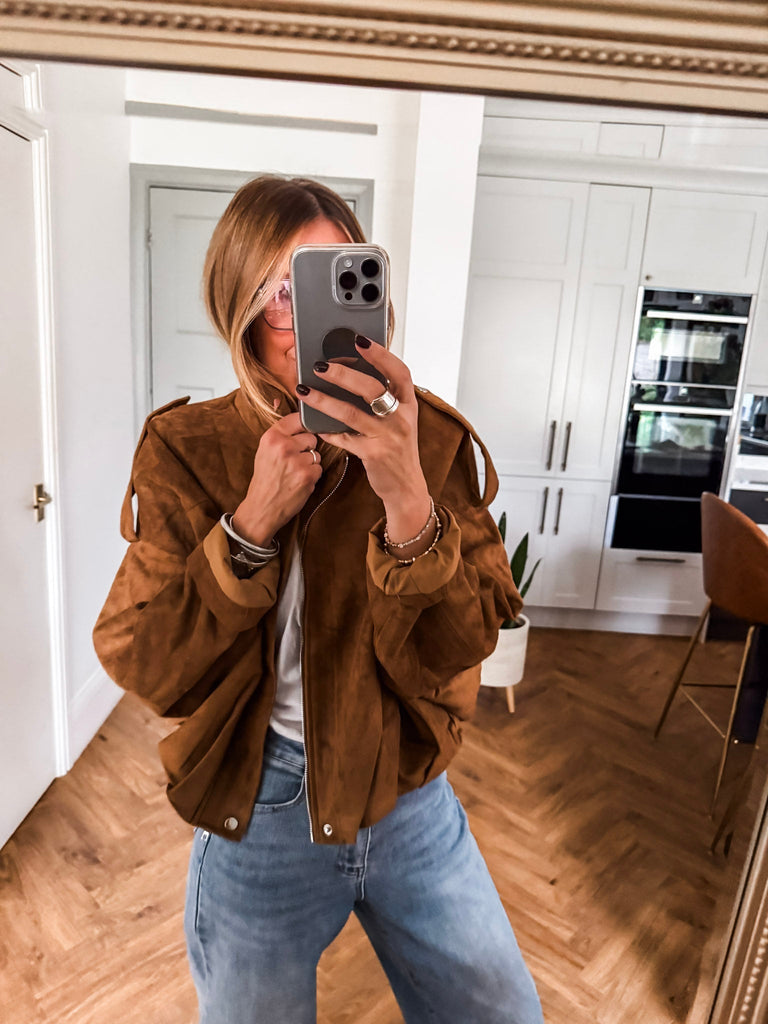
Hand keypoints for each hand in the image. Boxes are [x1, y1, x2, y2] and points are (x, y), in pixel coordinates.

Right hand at [232, 412, 321, 545]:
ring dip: (310, 464)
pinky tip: (299, 482)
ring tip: (294, 473)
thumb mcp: (265, 451)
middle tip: (292, 461)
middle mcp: (283, 446)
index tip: (302, 431)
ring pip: (316, 454)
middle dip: (306, 448)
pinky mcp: (307, 475)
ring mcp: (296, 461)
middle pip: (311, 437)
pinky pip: (319, 468)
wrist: (262, 508)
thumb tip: (303, 420)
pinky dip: (312, 476)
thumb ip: (281, 435)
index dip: (303, 426)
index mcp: (271, 437)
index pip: (297, 418)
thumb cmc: (265, 479)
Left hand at [297, 338, 430, 543]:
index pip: (399, 372)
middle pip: (372, 388)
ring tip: (304, 390)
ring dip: (324, 400)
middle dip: (343, 374)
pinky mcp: (374, 454)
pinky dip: (329, 432)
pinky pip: (345, 438)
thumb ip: (384, 400)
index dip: (381, 354)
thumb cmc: (397, 450)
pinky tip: (316, 427)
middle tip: (319, 366)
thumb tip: (352, 374)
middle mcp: (402, 418)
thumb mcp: (398, 421)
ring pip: (352, 413)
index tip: (359, 340)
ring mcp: (389, 437)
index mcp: (408, 405)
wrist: (406, 487)